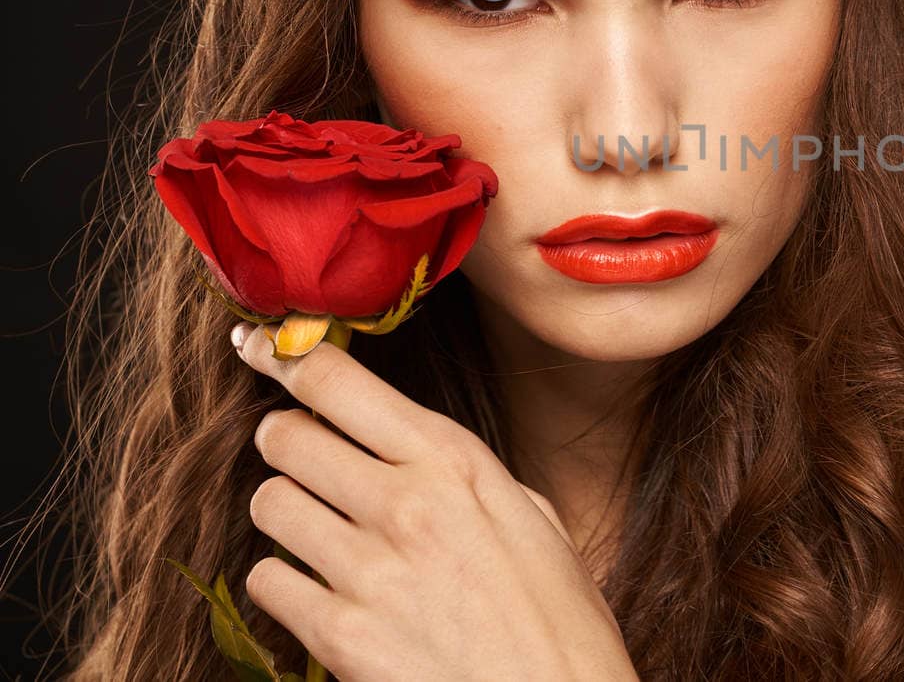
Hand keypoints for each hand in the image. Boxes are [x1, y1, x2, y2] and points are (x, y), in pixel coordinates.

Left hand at [233, 322, 638, 680]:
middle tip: (304, 456)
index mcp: (454, 461)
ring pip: (268, 503)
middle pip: (284, 436)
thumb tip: (402, 448)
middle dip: (286, 441)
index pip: (337, 383)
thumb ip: (461, 475)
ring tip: (321, 531)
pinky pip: (267, 582)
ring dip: (286, 512)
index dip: (286, 358)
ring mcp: (367, 571)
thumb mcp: (531, 516)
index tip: (262, 348)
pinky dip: (285, 584)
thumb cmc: (559, 617)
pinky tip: (324, 592)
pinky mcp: (340, 637)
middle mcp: (403, 503)